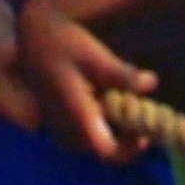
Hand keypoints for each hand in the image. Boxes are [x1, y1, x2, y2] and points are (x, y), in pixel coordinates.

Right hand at [15, 0, 157, 161]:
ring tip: (124, 107)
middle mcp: (64, 126)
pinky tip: (103, 99)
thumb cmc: (64, 43)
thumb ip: (122, 75)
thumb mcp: (96, 57)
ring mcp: (56, 123)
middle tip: (139, 117)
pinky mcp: (53, 116)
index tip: (146, 134)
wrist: (33, 34)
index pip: (107, 150)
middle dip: (123, 139)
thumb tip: (151, 83)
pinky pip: (79, 132)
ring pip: (89, 141)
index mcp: (77, 116)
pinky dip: (96, 123)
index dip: (130, 148)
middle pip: (100, 149)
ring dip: (109, 131)